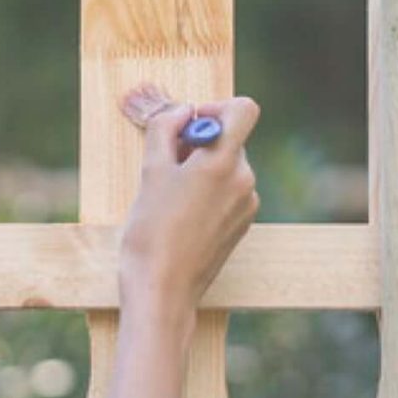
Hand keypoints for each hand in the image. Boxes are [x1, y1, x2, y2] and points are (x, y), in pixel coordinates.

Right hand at [116, 82, 260, 314]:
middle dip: (200, 142)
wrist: (163, 289)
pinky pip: (229, 191)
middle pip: (231, 139)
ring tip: (170, 194)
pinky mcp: (242, 224)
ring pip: (228, 166)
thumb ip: (165, 129)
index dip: (216, 107)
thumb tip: (181, 111)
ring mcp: (247, 205)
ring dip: (202, 168)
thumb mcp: (151, 171)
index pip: (244, 110)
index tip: (189, 124)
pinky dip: (209, 191)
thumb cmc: (152, 231)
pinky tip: (182, 213)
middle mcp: (245, 180)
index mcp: (224, 163)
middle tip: (167, 162)